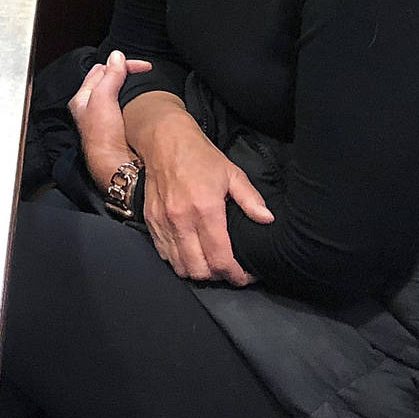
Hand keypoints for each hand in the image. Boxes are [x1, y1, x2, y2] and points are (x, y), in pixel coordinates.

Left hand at [69, 49, 151, 185]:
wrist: (116, 166)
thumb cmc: (103, 138)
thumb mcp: (103, 100)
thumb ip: (110, 76)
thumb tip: (117, 57)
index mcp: (83, 98)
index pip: (102, 70)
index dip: (121, 64)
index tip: (142, 66)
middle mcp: (92, 107)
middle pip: (109, 80)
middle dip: (126, 73)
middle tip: (143, 71)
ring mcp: (105, 117)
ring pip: (119, 93)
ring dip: (131, 86)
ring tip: (143, 83)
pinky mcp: (119, 127)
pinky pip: (127, 106)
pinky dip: (135, 100)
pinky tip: (142, 101)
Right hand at [136, 109, 268, 286]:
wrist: (163, 141)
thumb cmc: (200, 156)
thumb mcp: (232, 173)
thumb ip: (250, 199)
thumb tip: (267, 219)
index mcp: (205, 209)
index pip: (220, 258)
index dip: (235, 274)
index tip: (244, 276)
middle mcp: (182, 220)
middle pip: (199, 269)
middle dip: (217, 276)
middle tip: (229, 270)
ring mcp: (163, 222)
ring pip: (179, 266)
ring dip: (197, 271)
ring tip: (210, 265)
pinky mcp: (151, 222)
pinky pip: (164, 254)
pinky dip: (178, 261)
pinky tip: (191, 253)